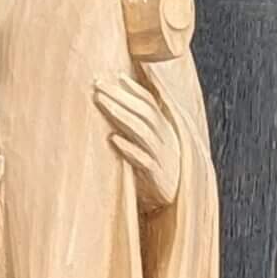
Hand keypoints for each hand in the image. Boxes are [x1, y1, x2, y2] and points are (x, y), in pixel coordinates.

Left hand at [95, 73, 181, 209]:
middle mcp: (165, 140)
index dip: (134, 89)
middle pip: (143, 112)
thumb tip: (119, 109)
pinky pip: (143, 160)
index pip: (150, 103)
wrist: (178, 201)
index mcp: (165, 130)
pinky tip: (113, 139)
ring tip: (101, 101)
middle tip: (98, 84)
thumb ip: (142, 128)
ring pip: (141, 131)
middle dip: (120, 95)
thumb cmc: (160, 172)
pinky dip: (128, 148)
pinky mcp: (156, 177)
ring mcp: (161, 157)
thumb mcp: (155, 147)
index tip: (115, 76)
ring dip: (120, 114)